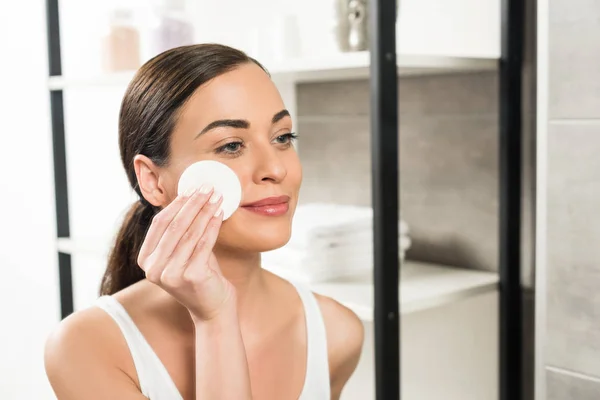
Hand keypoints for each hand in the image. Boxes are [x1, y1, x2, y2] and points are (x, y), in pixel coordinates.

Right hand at [137, 186, 234, 321]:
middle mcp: (153, 268)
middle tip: (207, 187)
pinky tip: (220, 214)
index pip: (160, 223)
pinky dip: (213, 225)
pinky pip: (203, 243)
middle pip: (174, 226)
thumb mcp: (183, 251)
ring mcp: (170, 274)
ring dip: (205, 211)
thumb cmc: (199, 274)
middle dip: (193, 203)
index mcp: (146, 260)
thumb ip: (181, 229)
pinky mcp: (191, 276)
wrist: (212, 307)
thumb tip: (191, 195)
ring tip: (217, 196)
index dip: (177, 203)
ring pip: (189, 233)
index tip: (192, 188)